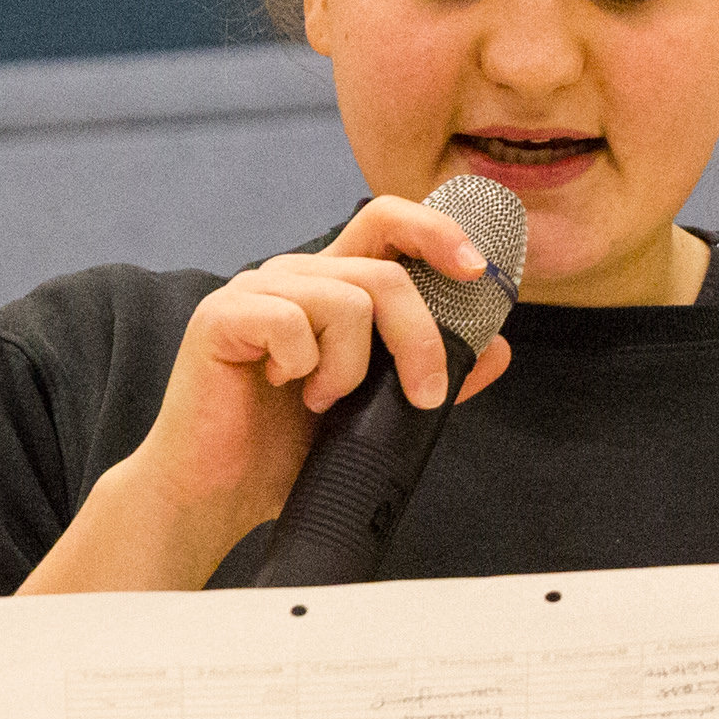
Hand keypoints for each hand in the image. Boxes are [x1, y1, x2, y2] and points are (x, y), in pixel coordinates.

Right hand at [117, 196, 510, 557]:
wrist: (221, 495)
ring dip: (351, 367)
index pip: (387, 224)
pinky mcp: (220, 316)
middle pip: (384, 272)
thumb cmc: (291, 450)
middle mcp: (295, 277)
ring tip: (322, 401)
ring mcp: (255, 291)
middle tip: (423, 396)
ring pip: (347, 301)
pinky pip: (292, 321)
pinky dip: (303, 365)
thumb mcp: (380, 412)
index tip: (479, 271)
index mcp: (333, 287)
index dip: (437, 232)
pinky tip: (281, 387)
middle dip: (419, 338)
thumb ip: (433, 375)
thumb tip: (498, 349)